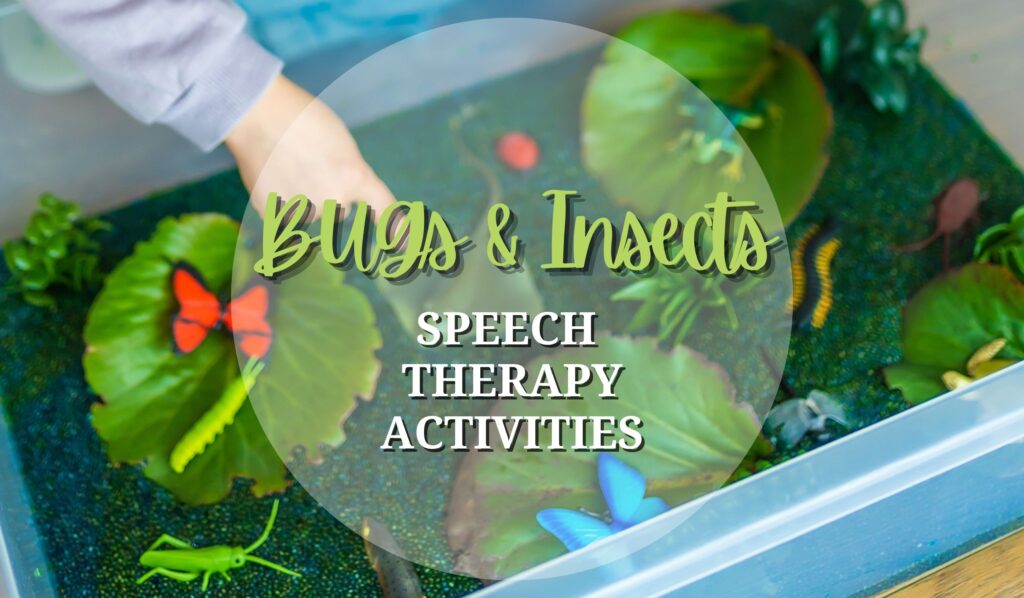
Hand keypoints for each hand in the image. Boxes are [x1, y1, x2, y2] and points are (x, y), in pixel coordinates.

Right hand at [225, 75, 394, 217]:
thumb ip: (351, 176)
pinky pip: (285, 218)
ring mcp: (304, 211)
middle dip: (329, 196)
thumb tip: (344, 204)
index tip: (405, 248)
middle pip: (340, 213)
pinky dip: (279, 202)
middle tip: (310, 165)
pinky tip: (271, 177)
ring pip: (312, 215)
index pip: (386, 212)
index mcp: (357, 177)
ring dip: (303, 199)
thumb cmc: (303, 120)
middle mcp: (335, 200)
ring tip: (287, 166)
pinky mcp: (276, 217)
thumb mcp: (343, 146)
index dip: (398, 232)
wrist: (258, 113)